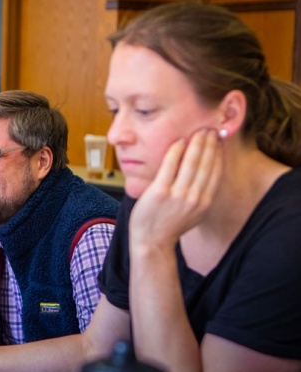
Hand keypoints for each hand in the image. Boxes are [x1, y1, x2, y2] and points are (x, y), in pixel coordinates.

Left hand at [130, 128, 222, 248]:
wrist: (151, 242)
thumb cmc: (169, 225)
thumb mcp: (193, 212)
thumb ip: (200, 194)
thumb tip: (206, 173)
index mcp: (204, 202)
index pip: (216, 173)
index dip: (218, 154)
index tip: (219, 140)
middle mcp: (194, 198)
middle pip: (206, 165)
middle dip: (210, 144)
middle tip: (211, 129)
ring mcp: (177, 195)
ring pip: (191, 163)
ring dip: (197, 144)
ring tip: (199, 131)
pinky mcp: (160, 192)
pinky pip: (170, 166)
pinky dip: (176, 151)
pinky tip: (179, 141)